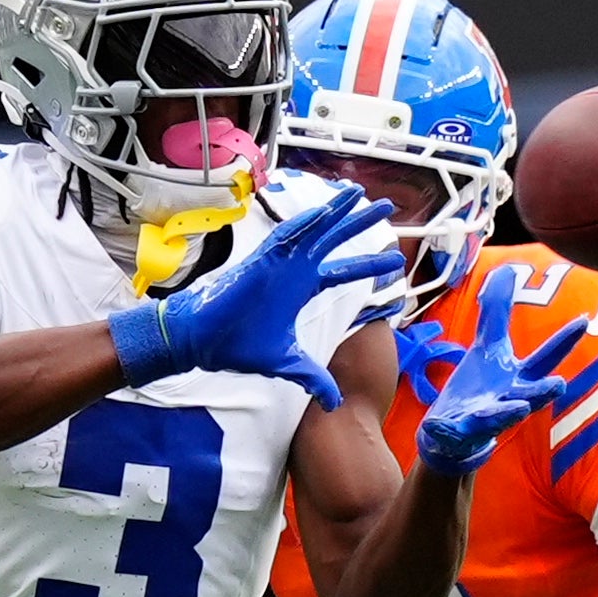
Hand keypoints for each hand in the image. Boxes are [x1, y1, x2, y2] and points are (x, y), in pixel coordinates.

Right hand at [113, 184, 402, 404]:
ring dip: (336, 211)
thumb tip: (335, 403)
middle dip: (360, 223)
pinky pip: (284, 237)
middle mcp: (294, 269)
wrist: (203, 341)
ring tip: (360, 193)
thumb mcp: (287, 363)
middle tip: (388, 208)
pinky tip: (324, 211)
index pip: (342, 271)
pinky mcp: (260, 261)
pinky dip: (303, 224)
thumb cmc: (238, 345)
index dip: (368, 265)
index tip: (393, 261)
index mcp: (301, 288)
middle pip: (334, 239)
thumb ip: (313, 377)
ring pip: (313, 228)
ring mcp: (278, 261)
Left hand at [414, 262, 584, 473]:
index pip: (546, 358)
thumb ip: (497, 311)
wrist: (454, 431)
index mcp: (519, 379)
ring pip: (499, 418)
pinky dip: (445, 429)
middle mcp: (509, 400)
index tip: (583, 321)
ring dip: (507, 413)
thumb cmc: (481, 386)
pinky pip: (452, 432)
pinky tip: (435, 424)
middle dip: (543, 391)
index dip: (565, 340)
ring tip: (518, 409)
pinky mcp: (458, 432)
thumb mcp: (488, 345)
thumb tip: (507, 270)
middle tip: (559, 383)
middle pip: (531, 396)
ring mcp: (484, 419)